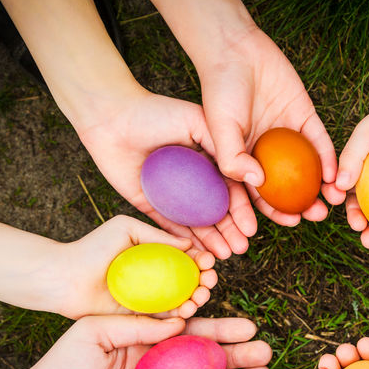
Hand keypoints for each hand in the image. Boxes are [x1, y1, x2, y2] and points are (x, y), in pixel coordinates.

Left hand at [50, 215, 215, 318]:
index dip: (202, 260)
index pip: (187, 257)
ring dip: (198, 299)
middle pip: (191, 280)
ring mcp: (149, 299)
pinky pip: (166, 319)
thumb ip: (158, 235)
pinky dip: (180, 316)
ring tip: (200, 297)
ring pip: (183, 300)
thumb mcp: (126, 229)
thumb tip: (190, 243)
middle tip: (209, 281)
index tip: (209, 261)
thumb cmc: (92, 249)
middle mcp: (155, 277)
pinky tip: (187, 311)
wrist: (65, 278)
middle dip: (206, 281)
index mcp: (155, 255)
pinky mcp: (140, 318)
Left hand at [76, 88, 256, 258]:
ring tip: (224, 256)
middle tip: (240, 249)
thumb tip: (255, 173)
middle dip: (230, 232)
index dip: (242, 211)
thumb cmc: (156, 112)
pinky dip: (182, 240)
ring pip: (195, 223)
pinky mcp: (149, 203)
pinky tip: (196, 252)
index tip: (250, 229)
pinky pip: (168, 226)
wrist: (112, 118)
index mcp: (208, 160)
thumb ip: (224, 145)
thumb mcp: (197, 121)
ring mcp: (171, 194)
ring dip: (211, 241)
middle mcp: (193, 179)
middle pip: (216, 211)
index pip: (230, 190)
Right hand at [196, 26, 339, 225]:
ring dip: (320, 187)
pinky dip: (328, 159)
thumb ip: (232, 158)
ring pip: (307, 169)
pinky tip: (335, 174)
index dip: (273, 213)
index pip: (259, 195)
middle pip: (287, 187)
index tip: (293, 223)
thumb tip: (258, 184)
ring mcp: (287, 136)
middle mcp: (267, 152)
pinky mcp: (304, 118)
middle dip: (302, 205)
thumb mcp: (219, 127)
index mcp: (244, 158)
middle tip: (316, 216)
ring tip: (332, 202)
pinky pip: (319, 143)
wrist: (236, 50)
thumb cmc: (220, 89)